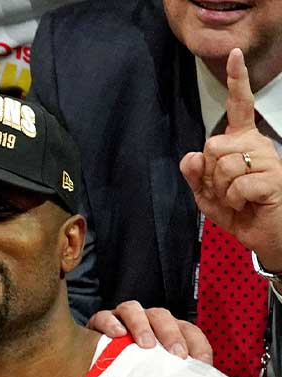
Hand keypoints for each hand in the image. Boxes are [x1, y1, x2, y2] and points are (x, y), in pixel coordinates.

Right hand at [86, 300, 213, 362]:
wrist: (94, 374)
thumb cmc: (133, 376)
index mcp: (166, 332)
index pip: (187, 329)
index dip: (197, 344)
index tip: (201, 363)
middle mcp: (145, 322)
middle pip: (161, 316)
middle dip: (171, 334)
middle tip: (176, 354)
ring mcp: (120, 320)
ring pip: (134, 310)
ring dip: (142, 326)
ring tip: (146, 345)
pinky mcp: (97, 324)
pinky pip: (103, 317)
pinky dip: (111, 323)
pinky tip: (116, 334)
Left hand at [180, 48, 281, 269]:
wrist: (268, 236)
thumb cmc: (241, 212)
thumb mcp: (208, 195)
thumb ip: (196, 176)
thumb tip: (189, 156)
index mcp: (242, 143)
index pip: (238, 108)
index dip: (236, 81)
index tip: (235, 54)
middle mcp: (257, 145)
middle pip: (212, 145)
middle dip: (209, 174)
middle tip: (225, 191)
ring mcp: (268, 160)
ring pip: (222, 164)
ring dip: (221, 190)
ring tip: (238, 199)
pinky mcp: (273, 178)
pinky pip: (236, 185)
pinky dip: (234, 201)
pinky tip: (249, 204)